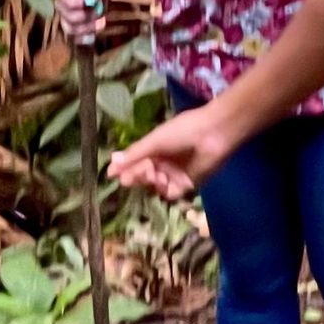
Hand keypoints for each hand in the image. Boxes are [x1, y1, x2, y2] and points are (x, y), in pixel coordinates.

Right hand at [53, 0, 106, 46]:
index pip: (69, 5)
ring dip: (88, 28)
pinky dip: (84, 37)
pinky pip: (75, 37)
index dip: (83, 6)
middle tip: (101, 8)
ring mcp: (66, 16)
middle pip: (71, 19)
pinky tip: (93, 36)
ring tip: (102, 21)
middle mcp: (60, 4)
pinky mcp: (74, 24)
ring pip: (72, 29)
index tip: (94, 0)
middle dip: (89, 16)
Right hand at [110, 101, 239, 203]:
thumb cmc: (182, 130)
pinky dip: (164, 188)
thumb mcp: (155, 140)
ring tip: (152, 172)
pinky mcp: (186, 184)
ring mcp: (174, 174)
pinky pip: (170, 192)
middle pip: (142, 175)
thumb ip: (134, 154)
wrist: (212, 134)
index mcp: (154, 148)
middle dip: (135, 176)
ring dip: (149, 180)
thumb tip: (112, 161)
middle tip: (128, 177)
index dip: (123, 168)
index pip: (134, 162)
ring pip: (154, 185)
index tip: (110, 175)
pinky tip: (164, 180)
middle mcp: (163, 162)